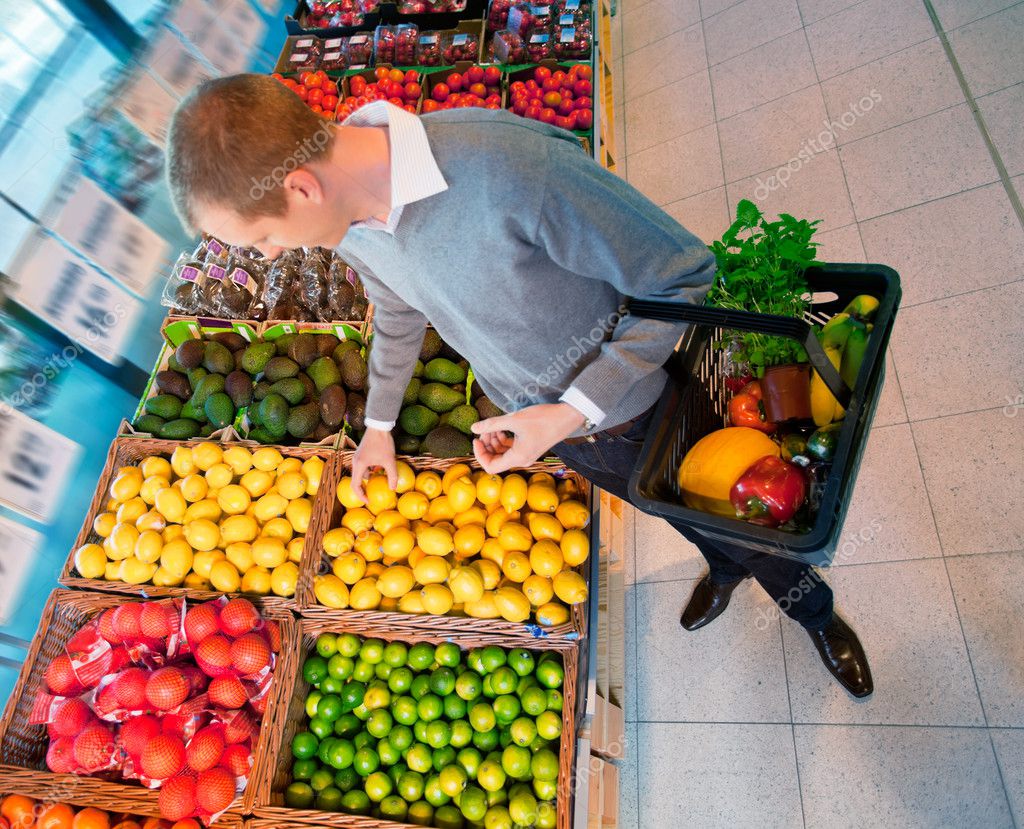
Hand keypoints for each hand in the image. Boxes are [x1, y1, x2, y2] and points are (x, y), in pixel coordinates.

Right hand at [350, 427, 396, 501]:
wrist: (379, 426)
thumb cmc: (383, 443)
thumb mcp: (390, 461)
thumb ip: (392, 476)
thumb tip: (393, 489)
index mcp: (359, 465)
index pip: (355, 485)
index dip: (360, 495)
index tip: (368, 500)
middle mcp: (355, 461)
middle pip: (357, 479)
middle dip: (364, 487)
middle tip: (373, 494)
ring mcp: (357, 457)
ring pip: (360, 472)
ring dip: (368, 477)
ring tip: (380, 479)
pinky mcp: (361, 453)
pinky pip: (363, 466)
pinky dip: (369, 470)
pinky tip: (380, 469)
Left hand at [471, 403, 585, 472]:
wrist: (567, 417)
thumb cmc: (543, 418)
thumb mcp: (514, 419)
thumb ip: (492, 424)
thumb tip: (473, 428)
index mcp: (518, 457)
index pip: (490, 467)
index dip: (480, 454)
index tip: (477, 439)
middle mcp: (522, 460)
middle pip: (496, 460)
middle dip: (487, 445)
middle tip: (485, 429)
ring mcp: (526, 455)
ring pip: (503, 453)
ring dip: (495, 441)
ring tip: (494, 426)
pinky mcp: (529, 448)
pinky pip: (511, 448)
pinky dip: (504, 439)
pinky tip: (502, 427)